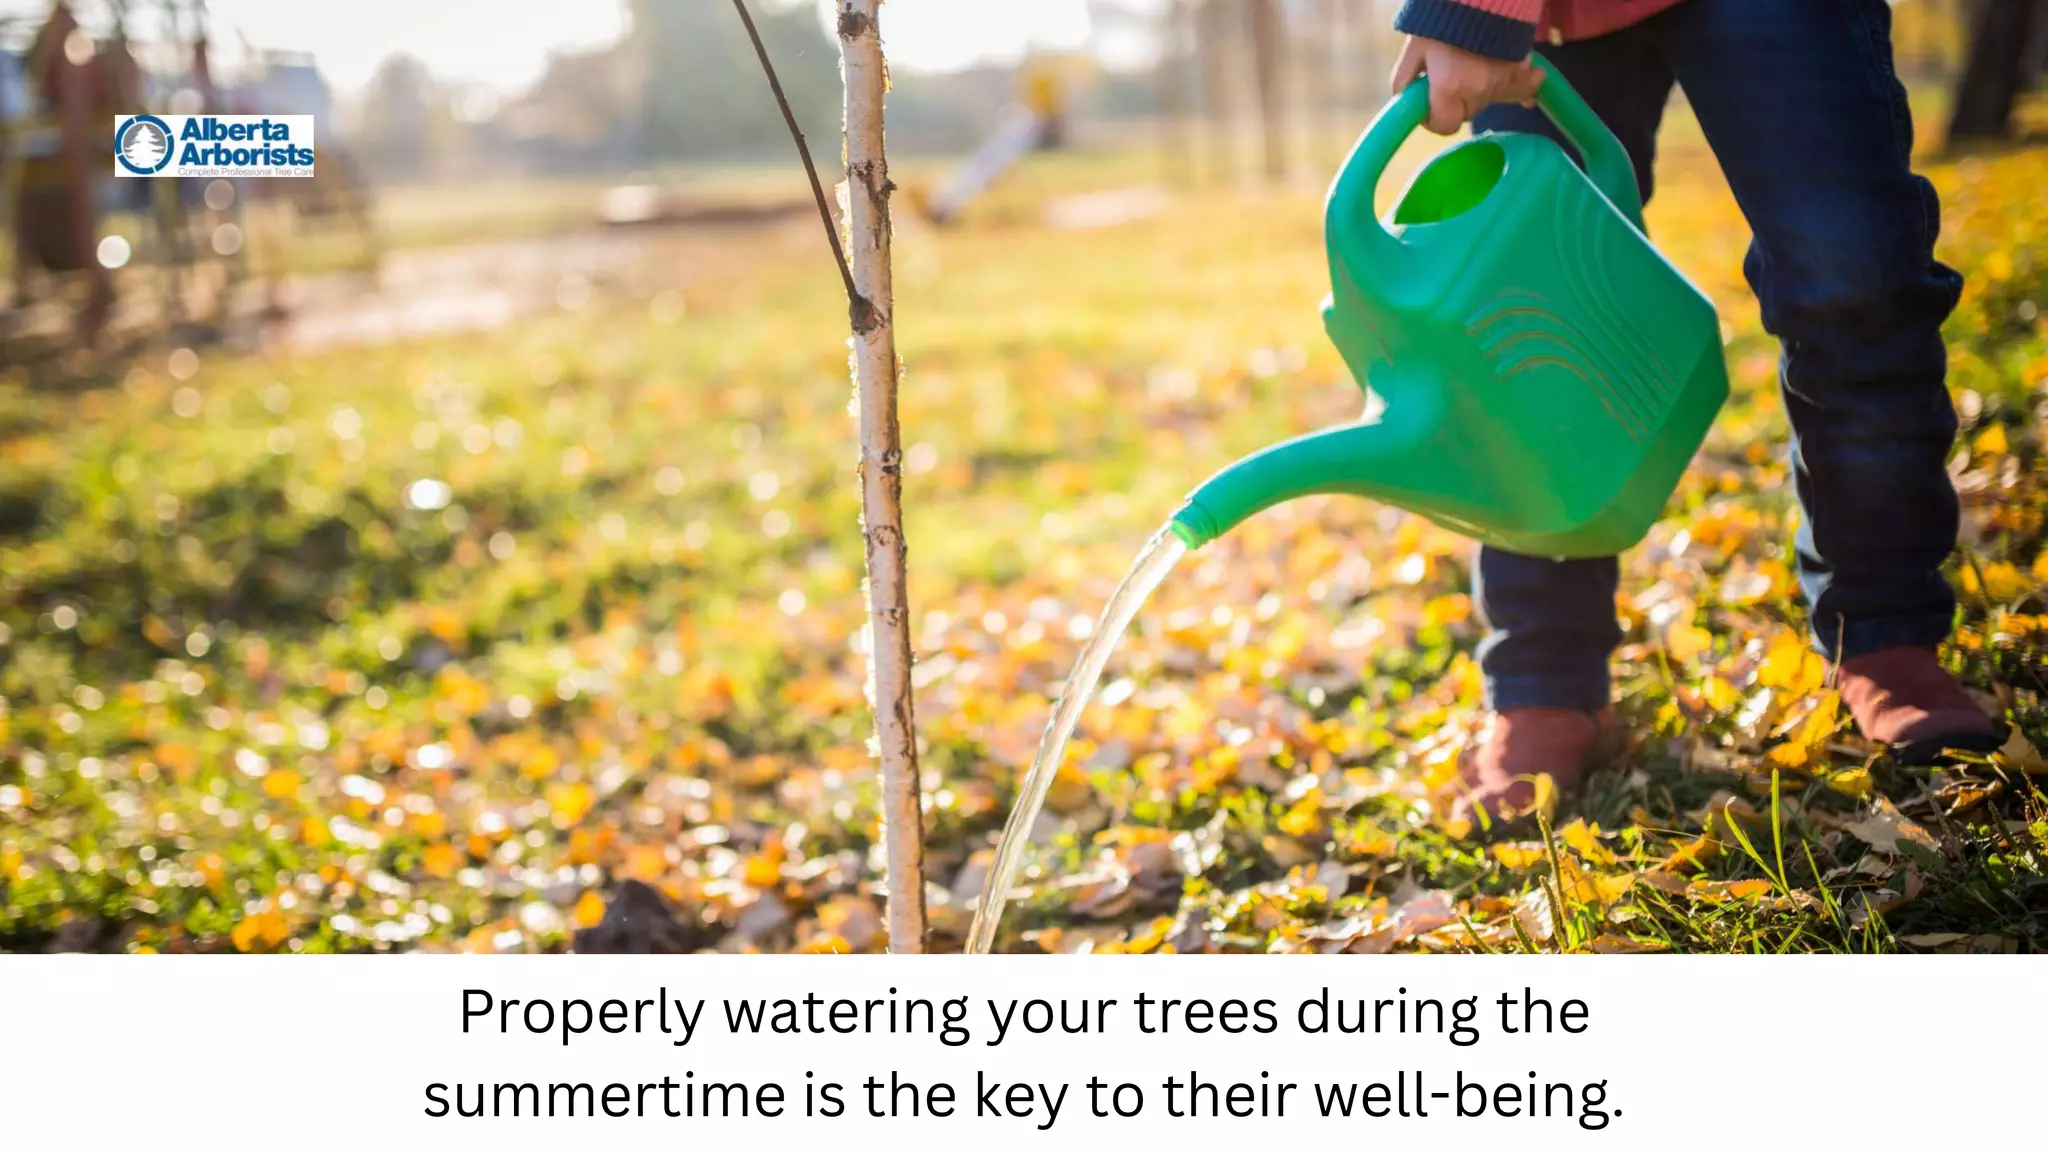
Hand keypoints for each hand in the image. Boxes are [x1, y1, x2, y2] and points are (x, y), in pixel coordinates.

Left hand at [1391, 36, 1543, 135]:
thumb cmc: (1441, 20)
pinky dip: (1510, 85)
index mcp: (1449, 89)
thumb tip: (1404, 101)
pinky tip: (1517, 86)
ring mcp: (1502, 81)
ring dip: (1477, 91)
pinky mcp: (1520, 68)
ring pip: (1486, 101)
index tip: (1428, 106)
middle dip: (1454, 102)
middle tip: (1447, 77)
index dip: (1433, 120)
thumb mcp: (1413, 50)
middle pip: (1466, 114)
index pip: (1444, 126)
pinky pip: (1518, 88)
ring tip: (1469, 65)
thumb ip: (1404, 80)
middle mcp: (1478, 91)